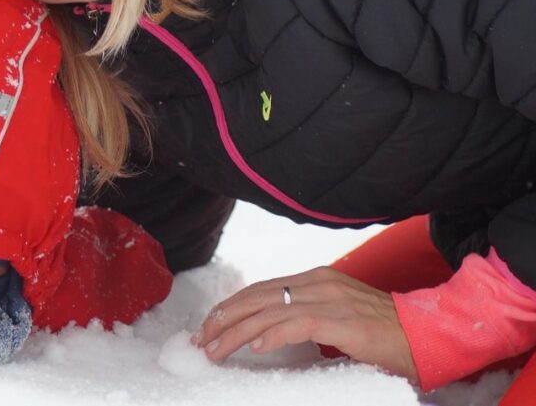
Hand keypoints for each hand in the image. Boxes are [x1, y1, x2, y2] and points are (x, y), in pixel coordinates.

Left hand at [194, 266, 418, 382]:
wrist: (428, 334)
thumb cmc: (385, 332)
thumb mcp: (338, 317)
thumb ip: (308, 316)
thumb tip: (271, 332)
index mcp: (315, 279)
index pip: (260, 289)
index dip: (231, 307)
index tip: (208, 326)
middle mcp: (318, 283)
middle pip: (257, 297)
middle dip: (223, 318)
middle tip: (200, 340)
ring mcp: (330, 299)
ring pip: (270, 311)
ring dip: (237, 332)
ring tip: (215, 349)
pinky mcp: (342, 320)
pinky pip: (299, 324)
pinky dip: (273, 334)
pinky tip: (255, 347)